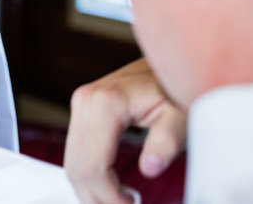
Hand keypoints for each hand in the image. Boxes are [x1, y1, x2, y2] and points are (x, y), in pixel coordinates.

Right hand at [64, 59, 187, 203]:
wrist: (168, 61)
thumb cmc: (176, 87)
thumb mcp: (180, 114)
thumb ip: (167, 141)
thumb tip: (150, 167)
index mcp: (106, 103)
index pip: (93, 167)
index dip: (109, 197)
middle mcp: (86, 100)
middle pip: (76, 168)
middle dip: (97, 197)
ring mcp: (81, 102)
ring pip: (72, 162)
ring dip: (91, 189)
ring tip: (121, 200)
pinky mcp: (83, 107)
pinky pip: (76, 151)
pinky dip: (89, 173)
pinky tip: (111, 185)